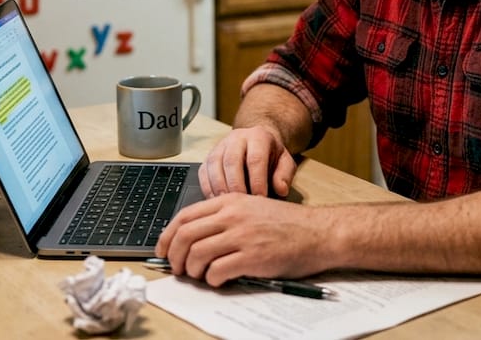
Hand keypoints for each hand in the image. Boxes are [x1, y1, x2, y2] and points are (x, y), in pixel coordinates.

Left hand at [155, 193, 330, 285]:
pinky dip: (212, 279)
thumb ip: (224, 217)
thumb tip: (194, 238)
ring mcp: (242, 236)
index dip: (167, 235)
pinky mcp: (252, 257)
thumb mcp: (251, 208)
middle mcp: (233, 216)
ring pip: (197, 254)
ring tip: (199, 276)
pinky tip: (219, 280)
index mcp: (230, 202)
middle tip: (177, 268)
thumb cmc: (286, 224)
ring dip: (192, 270)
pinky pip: (218, 271)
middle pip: (186, 235)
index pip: (185, 216)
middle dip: (174, 256)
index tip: (162, 249)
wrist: (318, 233)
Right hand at [199, 126, 297, 197]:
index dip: (257, 180)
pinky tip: (215, 200)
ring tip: (227, 204)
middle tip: (241, 204)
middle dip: (236, 185)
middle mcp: (237, 138)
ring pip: (215, 164)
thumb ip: (285, 175)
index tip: (260, 198)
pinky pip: (204, 172)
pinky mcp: (208, 157)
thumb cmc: (271, 155)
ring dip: (220, 186)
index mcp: (258, 137)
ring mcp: (220, 146)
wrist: (255, 141)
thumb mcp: (285, 162)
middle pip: (232, 160)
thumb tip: (280, 189)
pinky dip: (208, 187)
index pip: (256, 159)